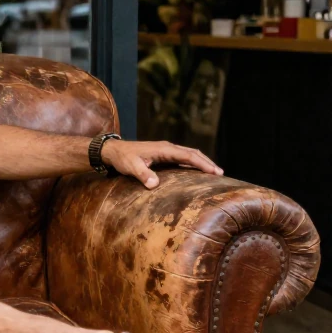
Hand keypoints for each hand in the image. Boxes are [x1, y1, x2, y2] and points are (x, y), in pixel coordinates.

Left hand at [102, 140, 222, 188]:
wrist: (113, 150)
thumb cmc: (122, 158)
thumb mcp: (131, 166)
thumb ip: (143, 174)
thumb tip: (154, 184)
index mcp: (163, 149)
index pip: (187, 156)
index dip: (202, 164)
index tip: (215, 172)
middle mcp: (167, 147)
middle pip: (192, 153)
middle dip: (207, 162)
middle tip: (221, 173)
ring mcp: (166, 150)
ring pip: (188, 154)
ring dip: (202, 162)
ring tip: (214, 172)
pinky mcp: (163, 155)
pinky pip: (182, 157)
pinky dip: (192, 162)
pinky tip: (197, 171)